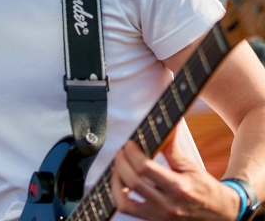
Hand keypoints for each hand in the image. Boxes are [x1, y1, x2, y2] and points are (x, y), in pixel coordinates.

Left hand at [110, 130, 239, 219]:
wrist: (221, 215)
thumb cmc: (205, 189)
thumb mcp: (190, 166)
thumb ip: (172, 148)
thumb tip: (166, 126)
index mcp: (178, 187)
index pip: (145, 168)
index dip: (132, 153)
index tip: (129, 144)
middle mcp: (167, 205)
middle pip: (132, 182)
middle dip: (121, 163)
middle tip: (121, 152)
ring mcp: (160, 217)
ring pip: (125, 203)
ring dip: (115, 182)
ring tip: (118, 168)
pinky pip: (129, 211)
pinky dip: (120, 197)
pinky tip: (121, 184)